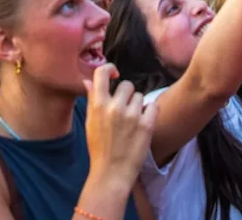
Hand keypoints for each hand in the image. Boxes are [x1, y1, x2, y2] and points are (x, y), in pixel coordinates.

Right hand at [83, 64, 157, 189]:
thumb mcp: (90, 123)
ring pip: (140, 96)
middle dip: (126, 95)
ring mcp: (132, 116)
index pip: (102, 74)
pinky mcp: (147, 125)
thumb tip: (88, 80)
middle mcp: (115, 107)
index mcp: (99, 105)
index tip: (114, 74)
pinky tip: (144, 123)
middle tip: (124, 110)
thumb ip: (91, 99)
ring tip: (133, 121)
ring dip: (138, 106)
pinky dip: (151, 112)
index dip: (109, 69)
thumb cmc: (99, 148)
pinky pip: (154, 106)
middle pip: (127, 85)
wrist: (111, 173)